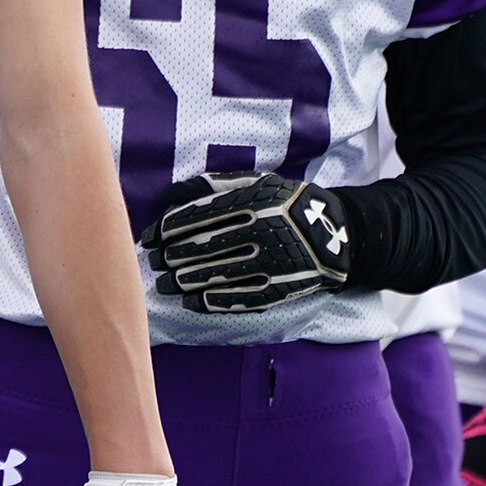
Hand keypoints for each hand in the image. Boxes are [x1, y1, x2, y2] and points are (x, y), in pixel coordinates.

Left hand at [142, 172, 352, 313]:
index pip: (198, 217)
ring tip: (165, 285)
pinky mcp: (282, 287)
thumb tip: (170, 193)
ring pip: (219, 275)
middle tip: (152, 264)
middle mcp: (260, 231)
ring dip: (186, 282)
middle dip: (171, 258)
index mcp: (251, 202)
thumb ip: (213, 185)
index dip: (167, 230)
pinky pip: (242, 298)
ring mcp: (272, 262)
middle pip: (204, 247)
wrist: (337, 233)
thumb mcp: (255, 182)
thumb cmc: (285, 202)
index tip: (148, 240)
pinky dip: (214, 302)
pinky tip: (193, 303)